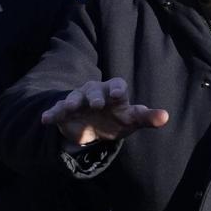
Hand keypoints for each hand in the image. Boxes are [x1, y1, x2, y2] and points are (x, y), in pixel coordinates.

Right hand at [41, 78, 168, 146]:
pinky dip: (52, 114)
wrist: (94, 125)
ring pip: (74, 98)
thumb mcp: (131, 120)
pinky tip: (45, 120)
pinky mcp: (64, 112)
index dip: (117, 89)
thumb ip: (147, 118)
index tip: (119, 95)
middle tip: (96, 104)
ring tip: (68, 108)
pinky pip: (57, 111)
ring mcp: (78, 101)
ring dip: (71, 102)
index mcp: (113, 92)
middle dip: (94, 96)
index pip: (117, 85)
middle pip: (94, 90)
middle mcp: (95, 92)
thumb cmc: (117, 118)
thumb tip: (165, 116)